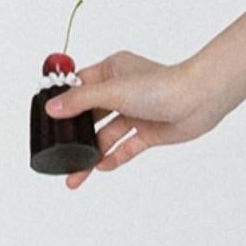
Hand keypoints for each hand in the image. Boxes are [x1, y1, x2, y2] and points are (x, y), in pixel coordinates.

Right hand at [43, 52, 226, 189]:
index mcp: (112, 70)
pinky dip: (114, 157)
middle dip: (75, 136)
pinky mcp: (149, 131)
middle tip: (57, 153)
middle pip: (91, 116)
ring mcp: (136, 112)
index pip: (79, 86)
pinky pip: (126, 146)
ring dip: (91, 154)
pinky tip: (100, 166)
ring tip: (74, 174)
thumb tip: (52, 108)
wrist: (199, 101)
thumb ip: (80, 101)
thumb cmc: (160, 86)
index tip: (46, 120)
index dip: (63, 102)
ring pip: (107, 135)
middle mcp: (122, 90)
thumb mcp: (112, 91)